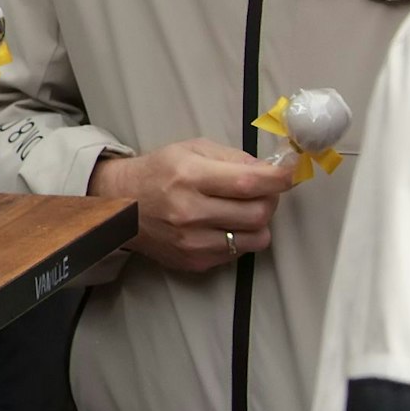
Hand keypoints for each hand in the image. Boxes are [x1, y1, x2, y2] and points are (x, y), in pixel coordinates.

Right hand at [88, 138, 293, 272]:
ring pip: (256, 238)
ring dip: (259, 221)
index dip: (278, 178)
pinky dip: (240, 237)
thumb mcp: (190, 149)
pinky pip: (238, 252)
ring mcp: (193, 241)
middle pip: (259, 213)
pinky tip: (224, 224)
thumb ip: (232, 157)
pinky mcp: (195, 261)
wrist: (121, 206)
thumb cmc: (157, 172)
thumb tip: (270, 169)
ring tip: (243, 209)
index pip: (249, 182)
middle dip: (271, 199)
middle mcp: (191, 211)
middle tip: (264, 190)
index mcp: (189, 176)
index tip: (289, 172)